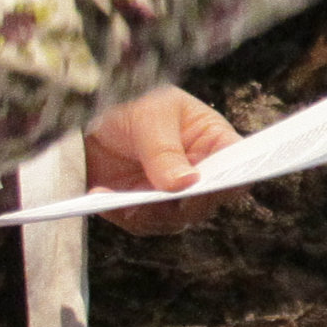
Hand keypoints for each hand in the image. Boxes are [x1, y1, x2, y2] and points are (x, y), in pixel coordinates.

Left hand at [83, 86, 243, 232]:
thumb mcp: (150, 117)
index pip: (237, 165)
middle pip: (206, 200)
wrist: (89, 119)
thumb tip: (185, 184)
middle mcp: (198, 174)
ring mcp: (172, 195)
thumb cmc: (133, 104)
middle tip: (164, 196)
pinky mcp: (143, 208)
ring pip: (174, 219)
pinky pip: (139, 222)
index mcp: (213, 142)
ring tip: (123, 199)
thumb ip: (165, 151)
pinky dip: (120, 212)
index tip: (219, 184)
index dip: (234, 178)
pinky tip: (99, 196)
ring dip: (149, 212)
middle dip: (185, 203)